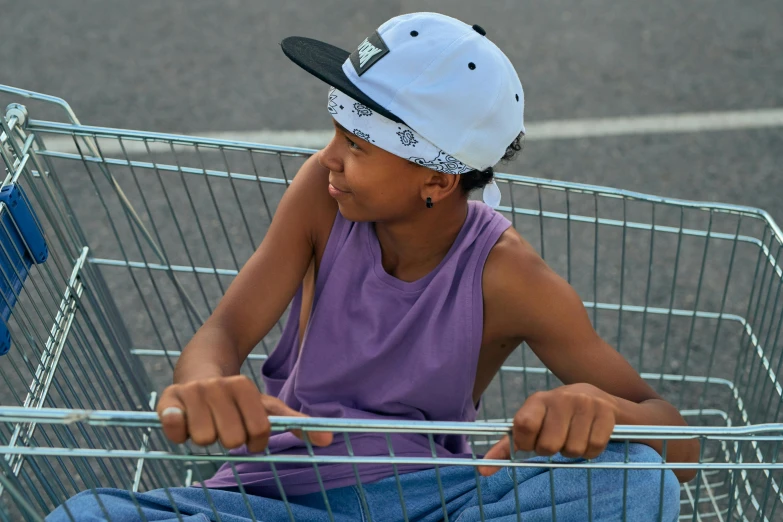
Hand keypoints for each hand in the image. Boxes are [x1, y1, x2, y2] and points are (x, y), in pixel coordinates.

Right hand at [156, 375, 332, 451]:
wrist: (200, 367)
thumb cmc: (238, 397)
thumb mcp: (267, 406)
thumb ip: (296, 424)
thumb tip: (329, 441)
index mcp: (243, 386)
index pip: (258, 432)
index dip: (256, 441)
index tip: (250, 434)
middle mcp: (216, 387)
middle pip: (230, 439)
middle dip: (230, 439)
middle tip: (226, 426)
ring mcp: (191, 393)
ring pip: (204, 439)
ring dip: (207, 437)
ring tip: (207, 421)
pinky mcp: (167, 402)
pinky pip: (173, 429)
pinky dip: (177, 431)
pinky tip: (182, 421)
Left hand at [478, 383, 616, 475]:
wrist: (601, 399)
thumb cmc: (558, 417)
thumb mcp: (533, 424)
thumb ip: (508, 447)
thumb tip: (482, 471)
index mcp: (538, 400)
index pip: (523, 426)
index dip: (527, 443)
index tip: (533, 442)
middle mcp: (561, 397)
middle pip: (548, 446)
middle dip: (552, 450)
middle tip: (557, 439)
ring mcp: (585, 403)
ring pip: (572, 450)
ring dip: (573, 451)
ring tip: (574, 436)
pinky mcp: (606, 412)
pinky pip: (593, 448)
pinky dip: (591, 451)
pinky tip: (589, 436)